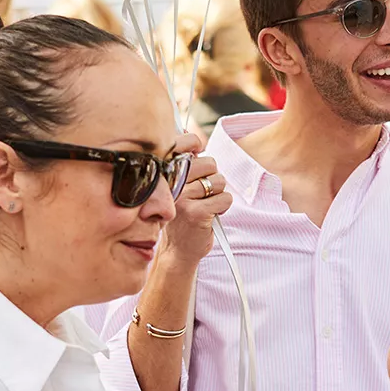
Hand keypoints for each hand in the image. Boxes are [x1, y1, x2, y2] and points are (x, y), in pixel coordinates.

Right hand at [161, 132, 231, 264]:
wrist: (177, 251)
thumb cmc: (181, 216)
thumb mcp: (177, 187)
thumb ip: (184, 165)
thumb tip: (193, 139)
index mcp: (164, 172)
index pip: (184, 143)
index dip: (195, 145)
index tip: (196, 154)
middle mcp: (171, 183)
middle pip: (210, 163)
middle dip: (213, 178)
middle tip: (202, 195)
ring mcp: (183, 197)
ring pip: (220, 182)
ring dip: (218, 195)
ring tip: (204, 206)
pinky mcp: (197, 212)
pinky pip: (225, 199)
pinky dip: (223, 208)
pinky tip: (209, 216)